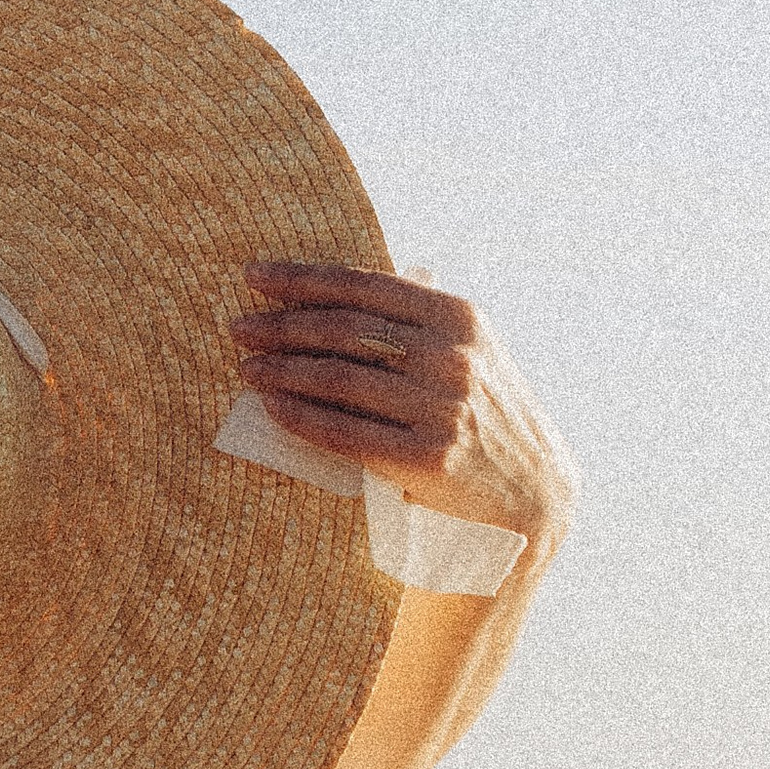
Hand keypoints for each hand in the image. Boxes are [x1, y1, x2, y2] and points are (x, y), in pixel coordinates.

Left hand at [233, 265, 573, 549]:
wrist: (531, 492)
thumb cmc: (484, 412)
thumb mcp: (469, 350)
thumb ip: (416, 318)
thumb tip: (332, 288)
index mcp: (459, 317)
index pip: (365, 284)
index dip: (303, 278)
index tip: (254, 276)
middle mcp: (453, 357)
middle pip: (345, 329)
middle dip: (282, 324)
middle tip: (238, 326)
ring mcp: (443, 408)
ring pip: (339, 378)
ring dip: (282, 369)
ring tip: (247, 367)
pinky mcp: (428, 459)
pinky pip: (346, 431)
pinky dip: (301, 416)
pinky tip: (272, 407)